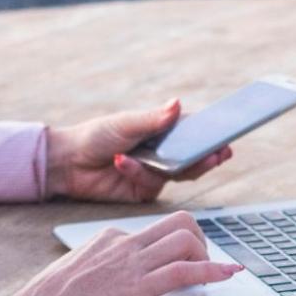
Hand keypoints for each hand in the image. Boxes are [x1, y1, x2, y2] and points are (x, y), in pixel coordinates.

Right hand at [0, 212, 242, 295]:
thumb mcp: (75, 275)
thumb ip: (97, 270)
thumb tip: (108, 281)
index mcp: (108, 237)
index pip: (150, 230)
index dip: (170, 247)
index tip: (179, 262)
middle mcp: (124, 242)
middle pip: (177, 222)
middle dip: (199, 240)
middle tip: (203, 262)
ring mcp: (133, 262)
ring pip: (186, 240)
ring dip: (207, 256)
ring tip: (211, 275)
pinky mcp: (140, 286)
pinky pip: (186, 271)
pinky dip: (212, 271)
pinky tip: (227, 276)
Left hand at [44, 99, 234, 202]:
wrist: (69, 164)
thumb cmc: (96, 136)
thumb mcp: (125, 123)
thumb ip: (153, 119)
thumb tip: (177, 104)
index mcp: (162, 131)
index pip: (194, 132)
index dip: (212, 136)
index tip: (226, 138)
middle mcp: (164, 153)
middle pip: (194, 157)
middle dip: (207, 157)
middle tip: (218, 154)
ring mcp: (156, 173)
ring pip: (179, 174)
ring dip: (175, 166)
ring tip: (162, 159)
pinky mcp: (144, 191)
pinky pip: (151, 184)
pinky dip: (137, 173)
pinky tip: (122, 162)